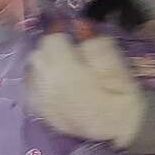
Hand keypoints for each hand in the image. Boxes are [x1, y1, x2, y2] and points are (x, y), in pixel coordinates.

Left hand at [27, 33, 143, 146]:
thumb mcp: (115, 63)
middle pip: (38, 54)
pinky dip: (40, 85)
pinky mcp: (43, 114)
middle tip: (68, 55)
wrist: (121, 127)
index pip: (51, 40)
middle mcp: (47, 83)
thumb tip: (81, 27)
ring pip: (32, 72)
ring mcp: (42, 101)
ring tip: (61, 71)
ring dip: (44, 67)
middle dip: (51, 51)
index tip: (73, 40)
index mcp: (64, 68)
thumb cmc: (121, 93)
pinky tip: (55, 88)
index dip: (63, 36)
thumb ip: (96, 45)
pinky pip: (32, 92)